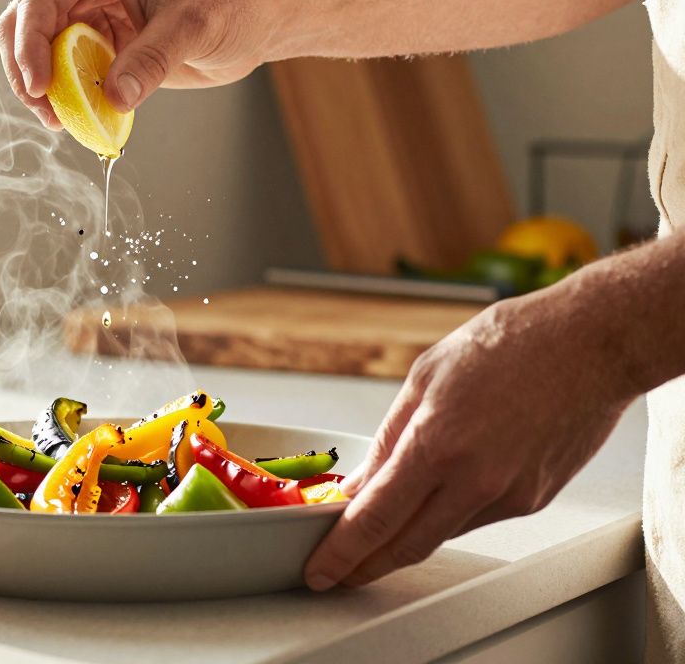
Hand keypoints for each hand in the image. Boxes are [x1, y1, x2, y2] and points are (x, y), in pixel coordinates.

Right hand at [0, 0, 274, 127]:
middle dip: (26, 71)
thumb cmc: (230, 2)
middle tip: (48, 111)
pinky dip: (68, 98)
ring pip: (38, 54)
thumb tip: (115, 99)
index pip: (40, 0)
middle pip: (23, 27)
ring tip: (65, 120)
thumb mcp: (192, 27)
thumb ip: (150, 61)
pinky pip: (66, 73)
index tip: (40, 87)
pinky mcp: (99, 45)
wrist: (255, 17)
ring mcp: (88, 15)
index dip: (29, 45)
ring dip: (44, 90)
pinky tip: (85, 116)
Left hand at [304, 290, 632, 589]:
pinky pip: (475, 519)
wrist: (591, 344)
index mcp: (438, 444)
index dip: (341, 551)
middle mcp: (475, 480)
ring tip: (376, 531)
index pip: (375, 518)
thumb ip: (389, 438)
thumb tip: (362, 482)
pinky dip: (446, 515)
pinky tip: (435, 497)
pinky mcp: (533, 499)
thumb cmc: (512, 344)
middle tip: (337, 568)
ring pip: (440, 533)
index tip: (321, 567)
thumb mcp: (425, 377)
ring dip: (404, 538)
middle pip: (405, 546)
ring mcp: (509, 495)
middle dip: (365, 565)